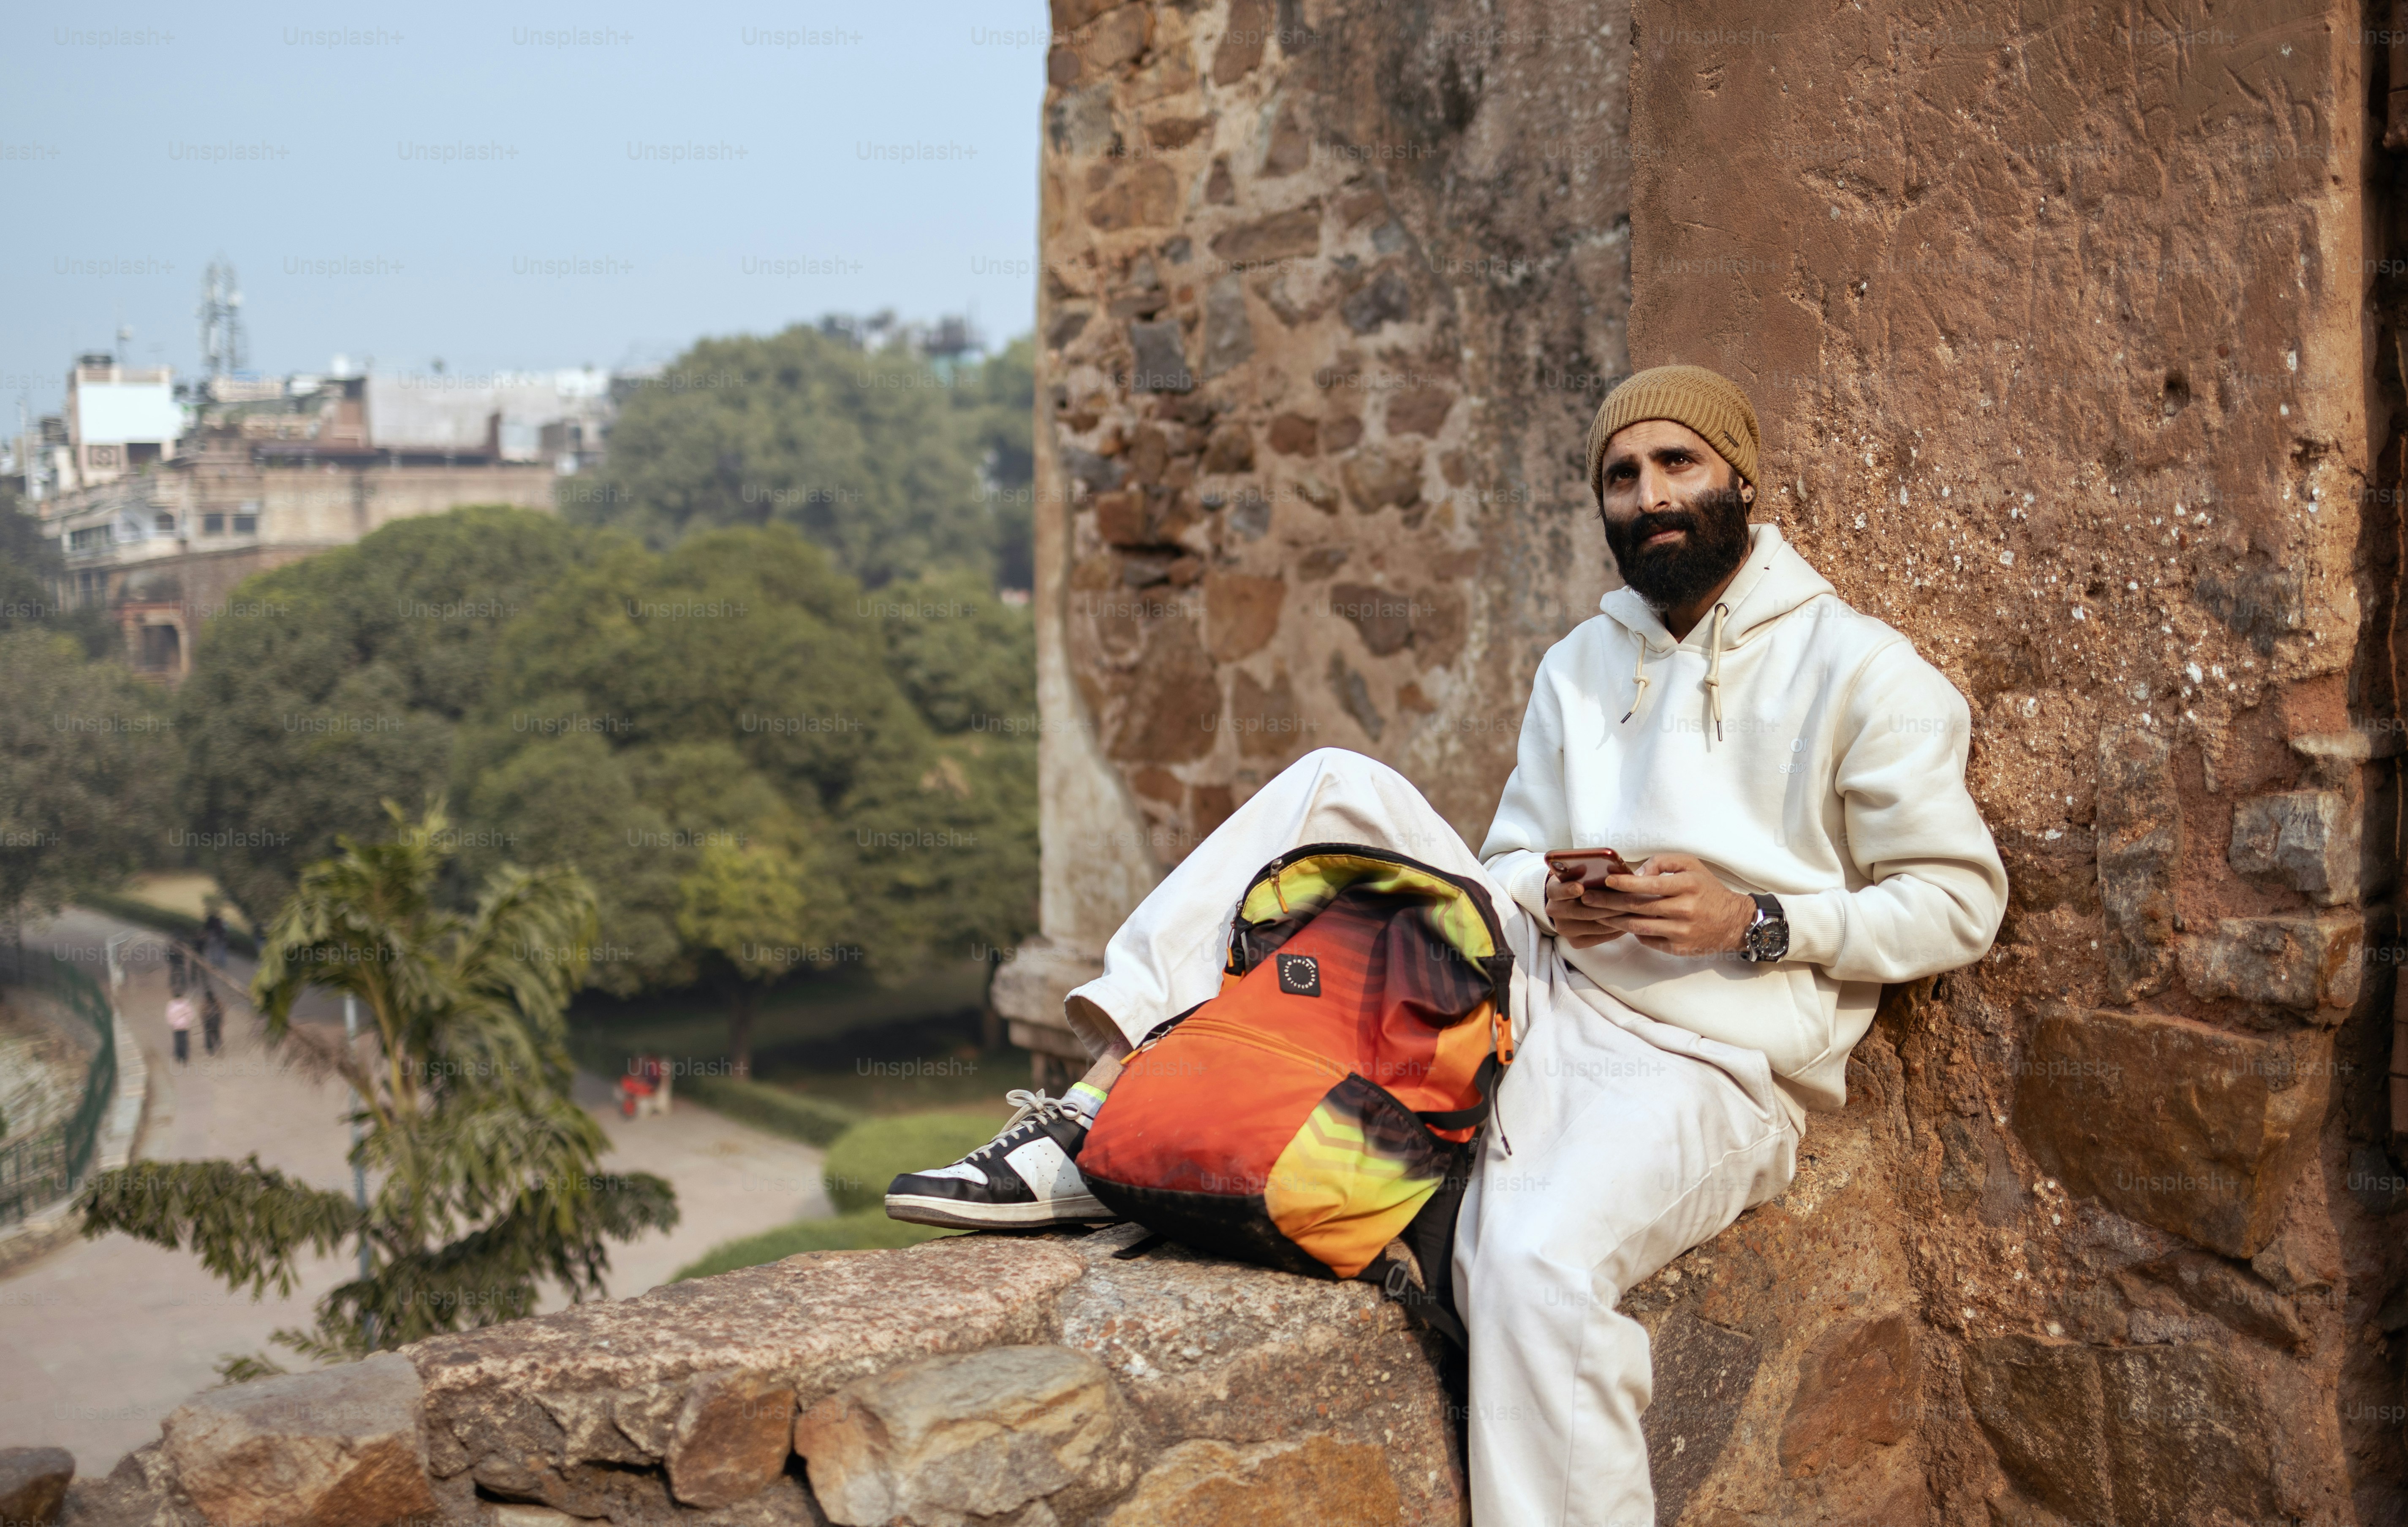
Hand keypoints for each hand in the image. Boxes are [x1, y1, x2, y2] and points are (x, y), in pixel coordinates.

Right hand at [1544, 871, 1626, 948]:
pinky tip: (1627, 921)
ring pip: (1595, 926)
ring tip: (1632, 910)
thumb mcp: (1577, 873)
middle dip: (1606, 906)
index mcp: (1552, 891)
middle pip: (1581, 911)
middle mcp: (1555, 911)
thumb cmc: (1579, 882)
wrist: (1567, 903)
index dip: (1568, 890)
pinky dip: (1616, 929)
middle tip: (1626, 900)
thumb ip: (1587, 871)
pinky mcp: (1575, 942)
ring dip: (1616, 918)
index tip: (1580, 887)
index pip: (1557, 891)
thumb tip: (1610, 869)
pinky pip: (1600, 937)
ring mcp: (1564, 929)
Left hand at [1580, 852, 1756, 957]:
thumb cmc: (1707, 890)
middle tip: (1587, 899)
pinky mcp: (1679, 948)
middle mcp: (1685, 909)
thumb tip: (1636, 875)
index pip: (1650, 885)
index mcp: (1688, 886)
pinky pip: (1648, 940)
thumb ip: (1662, 863)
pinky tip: (1621, 924)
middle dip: (1609, 903)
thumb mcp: (1691, 866)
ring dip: (1614, 920)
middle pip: (1638, 907)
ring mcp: (1681, 931)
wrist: (1734, 922)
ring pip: (1638, 926)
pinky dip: (1634, 931)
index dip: (1625, 884)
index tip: (1606, 881)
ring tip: (1597, 914)